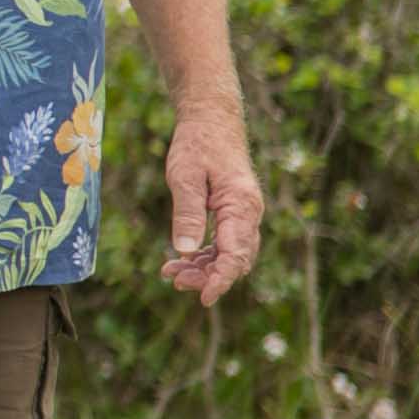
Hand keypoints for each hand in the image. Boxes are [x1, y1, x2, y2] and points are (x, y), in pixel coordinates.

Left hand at [161, 102, 263, 300]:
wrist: (210, 119)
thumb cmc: (197, 143)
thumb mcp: (184, 175)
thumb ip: (187, 213)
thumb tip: (185, 250)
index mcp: (242, 206)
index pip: (236, 255)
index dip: (220, 280)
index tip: (203, 299)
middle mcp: (249, 214)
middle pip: (234, 259)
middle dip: (207, 276)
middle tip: (174, 279)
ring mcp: (243, 214)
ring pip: (228, 254)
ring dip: (203, 267)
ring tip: (170, 272)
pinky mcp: (233, 214)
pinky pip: (223, 243)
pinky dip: (203, 254)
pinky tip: (180, 260)